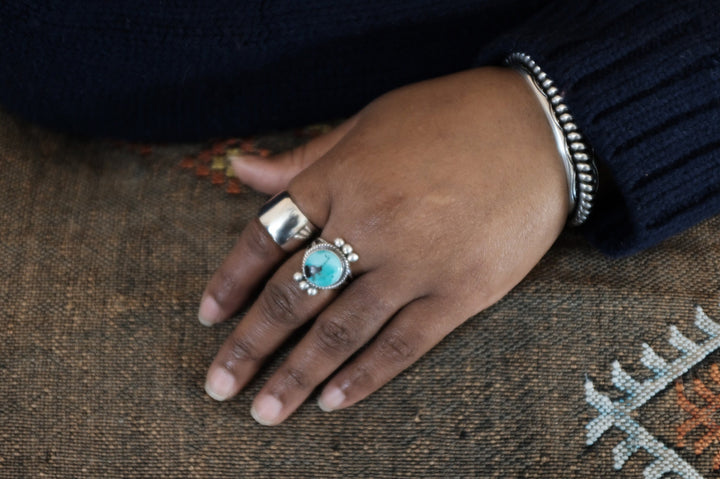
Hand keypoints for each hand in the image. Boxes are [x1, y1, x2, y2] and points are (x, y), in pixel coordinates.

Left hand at [198, 67, 568, 424]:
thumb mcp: (368, 122)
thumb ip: (304, 158)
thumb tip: (240, 169)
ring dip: (297, 376)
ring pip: (341, 332)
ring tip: (265, 412)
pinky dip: (365, 376)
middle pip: (294, 297)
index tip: (208, 318)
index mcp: (339, 179)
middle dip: (251, 346)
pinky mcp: (461, 293)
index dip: (231, 281)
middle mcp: (368, 225)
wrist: (540, 128)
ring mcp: (416, 264)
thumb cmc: (449, 117)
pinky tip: (333, 401)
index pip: (266, 239)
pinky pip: (403, 344)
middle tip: (219, 386)